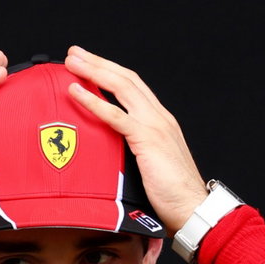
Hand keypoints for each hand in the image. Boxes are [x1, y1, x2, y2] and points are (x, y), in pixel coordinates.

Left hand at [62, 45, 209, 233]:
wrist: (192, 209)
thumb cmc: (172, 197)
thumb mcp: (150, 167)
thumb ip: (134, 153)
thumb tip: (110, 154)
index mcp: (161, 121)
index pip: (133, 87)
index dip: (111, 72)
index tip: (90, 64)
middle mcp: (159, 117)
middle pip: (126, 79)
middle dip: (99, 63)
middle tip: (74, 53)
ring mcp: (154, 125)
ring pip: (121, 87)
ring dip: (94, 72)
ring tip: (72, 62)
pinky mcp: (147, 139)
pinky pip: (115, 115)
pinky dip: (94, 101)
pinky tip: (76, 92)